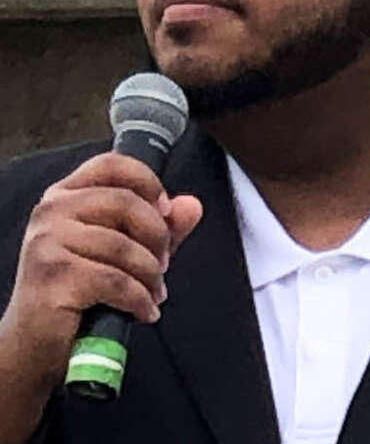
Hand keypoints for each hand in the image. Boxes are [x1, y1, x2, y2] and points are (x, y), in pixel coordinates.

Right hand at [0, 152, 202, 388]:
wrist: (36, 345)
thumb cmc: (79, 293)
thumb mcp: (123, 253)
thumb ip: (158, 227)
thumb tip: (192, 205)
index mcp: (66, 195)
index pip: (112, 165)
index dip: (147, 182)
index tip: (165, 210)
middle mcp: (52, 210)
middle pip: (125, 202)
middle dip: (157, 236)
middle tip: (163, 265)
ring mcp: (48, 241)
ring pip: (123, 246)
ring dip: (150, 275)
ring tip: (153, 293)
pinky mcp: (53, 276)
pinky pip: (115, 280)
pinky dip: (139, 299)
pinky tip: (144, 311)